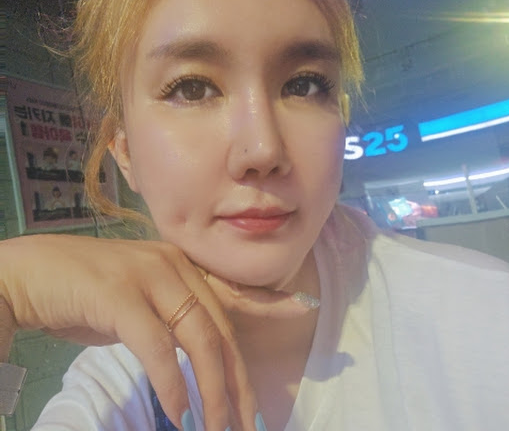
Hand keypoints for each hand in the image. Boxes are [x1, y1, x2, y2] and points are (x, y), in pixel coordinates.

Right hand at [0, 234, 308, 429]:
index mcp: (179, 266)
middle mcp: (172, 265)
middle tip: (250, 420)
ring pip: (198, 337)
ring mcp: (148, 276)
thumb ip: (168, 320)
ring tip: (219, 427)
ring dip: (212, 389)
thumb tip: (193, 355)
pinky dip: (170, 380)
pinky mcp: (120, 294)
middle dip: (236, 379)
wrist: (33, 274)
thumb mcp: (139, 303)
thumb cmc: (85, 291)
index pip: (231, 289)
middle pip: (219, 327)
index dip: (269, 300)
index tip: (303, 308)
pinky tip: (178, 410)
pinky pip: (157, 344)